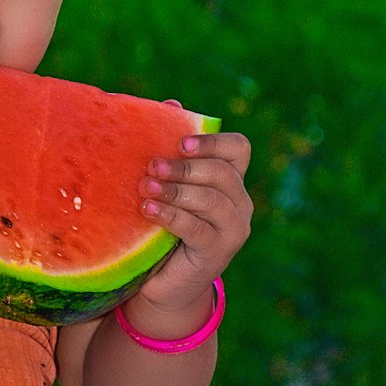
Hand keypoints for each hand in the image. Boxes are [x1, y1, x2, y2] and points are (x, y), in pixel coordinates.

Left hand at [133, 99, 252, 313]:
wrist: (163, 282)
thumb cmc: (163, 225)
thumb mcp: (166, 186)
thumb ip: (170, 149)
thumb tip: (171, 104)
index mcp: (230, 179)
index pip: (239, 148)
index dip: (213, 141)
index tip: (180, 143)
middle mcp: (240, 202)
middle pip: (222, 172)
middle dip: (185, 167)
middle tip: (152, 165)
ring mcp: (233, 229)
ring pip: (211, 199)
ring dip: (175, 190)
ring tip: (145, 186)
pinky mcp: (218, 252)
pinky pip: (197, 228)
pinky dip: (171, 215)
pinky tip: (148, 209)